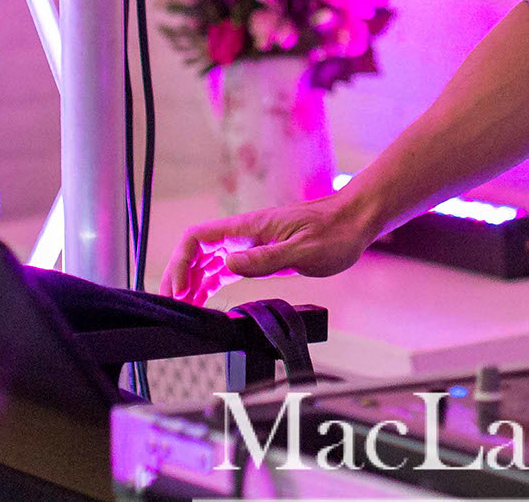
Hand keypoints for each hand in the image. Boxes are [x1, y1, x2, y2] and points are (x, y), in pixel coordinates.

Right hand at [159, 191, 376, 304]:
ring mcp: (253, 242)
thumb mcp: (302, 250)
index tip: (176, 289)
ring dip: (193, 281)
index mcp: (250, 227)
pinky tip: (204, 299)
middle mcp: (246, 233)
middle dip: (180, 275)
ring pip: (210, 260)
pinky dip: (211, 283)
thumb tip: (228, 265)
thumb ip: (265, 258)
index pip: (199, 238)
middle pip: (198, 250)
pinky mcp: (262, 253)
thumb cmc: (334, 232)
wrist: (356, 221)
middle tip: (172, 305)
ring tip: (183, 307)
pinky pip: (227, 267)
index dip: (180, 262)